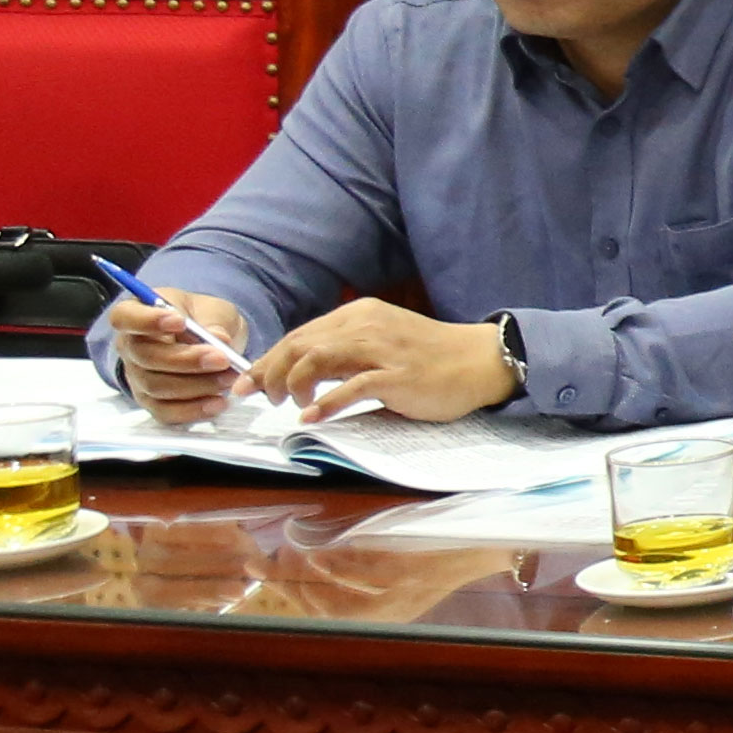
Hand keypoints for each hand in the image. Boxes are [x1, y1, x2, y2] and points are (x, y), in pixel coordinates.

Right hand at [106, 291, 255, 422]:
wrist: (210, 342)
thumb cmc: (204, 318)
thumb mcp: (213, 308)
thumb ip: (214, 321)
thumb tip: (220, 340)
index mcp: (135, 314)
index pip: (125, 317)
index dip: (147, 321)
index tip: (179, 322)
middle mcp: (130, 347)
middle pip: (145, 357)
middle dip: (186, 360)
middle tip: (221, 359)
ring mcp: (137, 377)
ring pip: (156, 387)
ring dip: (196, 385)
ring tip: (229, 378)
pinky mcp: (152, 401)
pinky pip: (165, 411)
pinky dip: (192, 409)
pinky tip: (218, 402)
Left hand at [248, 299, 517, 422]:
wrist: (483, 360)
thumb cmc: (432, 357)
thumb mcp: (383, 343)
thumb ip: (347, 354)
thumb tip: (304, 377)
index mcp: (359, 315)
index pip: (300, 334)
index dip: (268, 359)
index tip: (249, 382)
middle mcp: (366, 325)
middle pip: (299, 344)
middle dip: (269, 373)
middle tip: (259, 398)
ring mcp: (381, 349)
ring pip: (316, 359)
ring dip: (291, 384)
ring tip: (289, 406)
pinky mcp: (397, 376)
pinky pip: (350, 387)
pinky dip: (325, 403)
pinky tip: (312, 417)